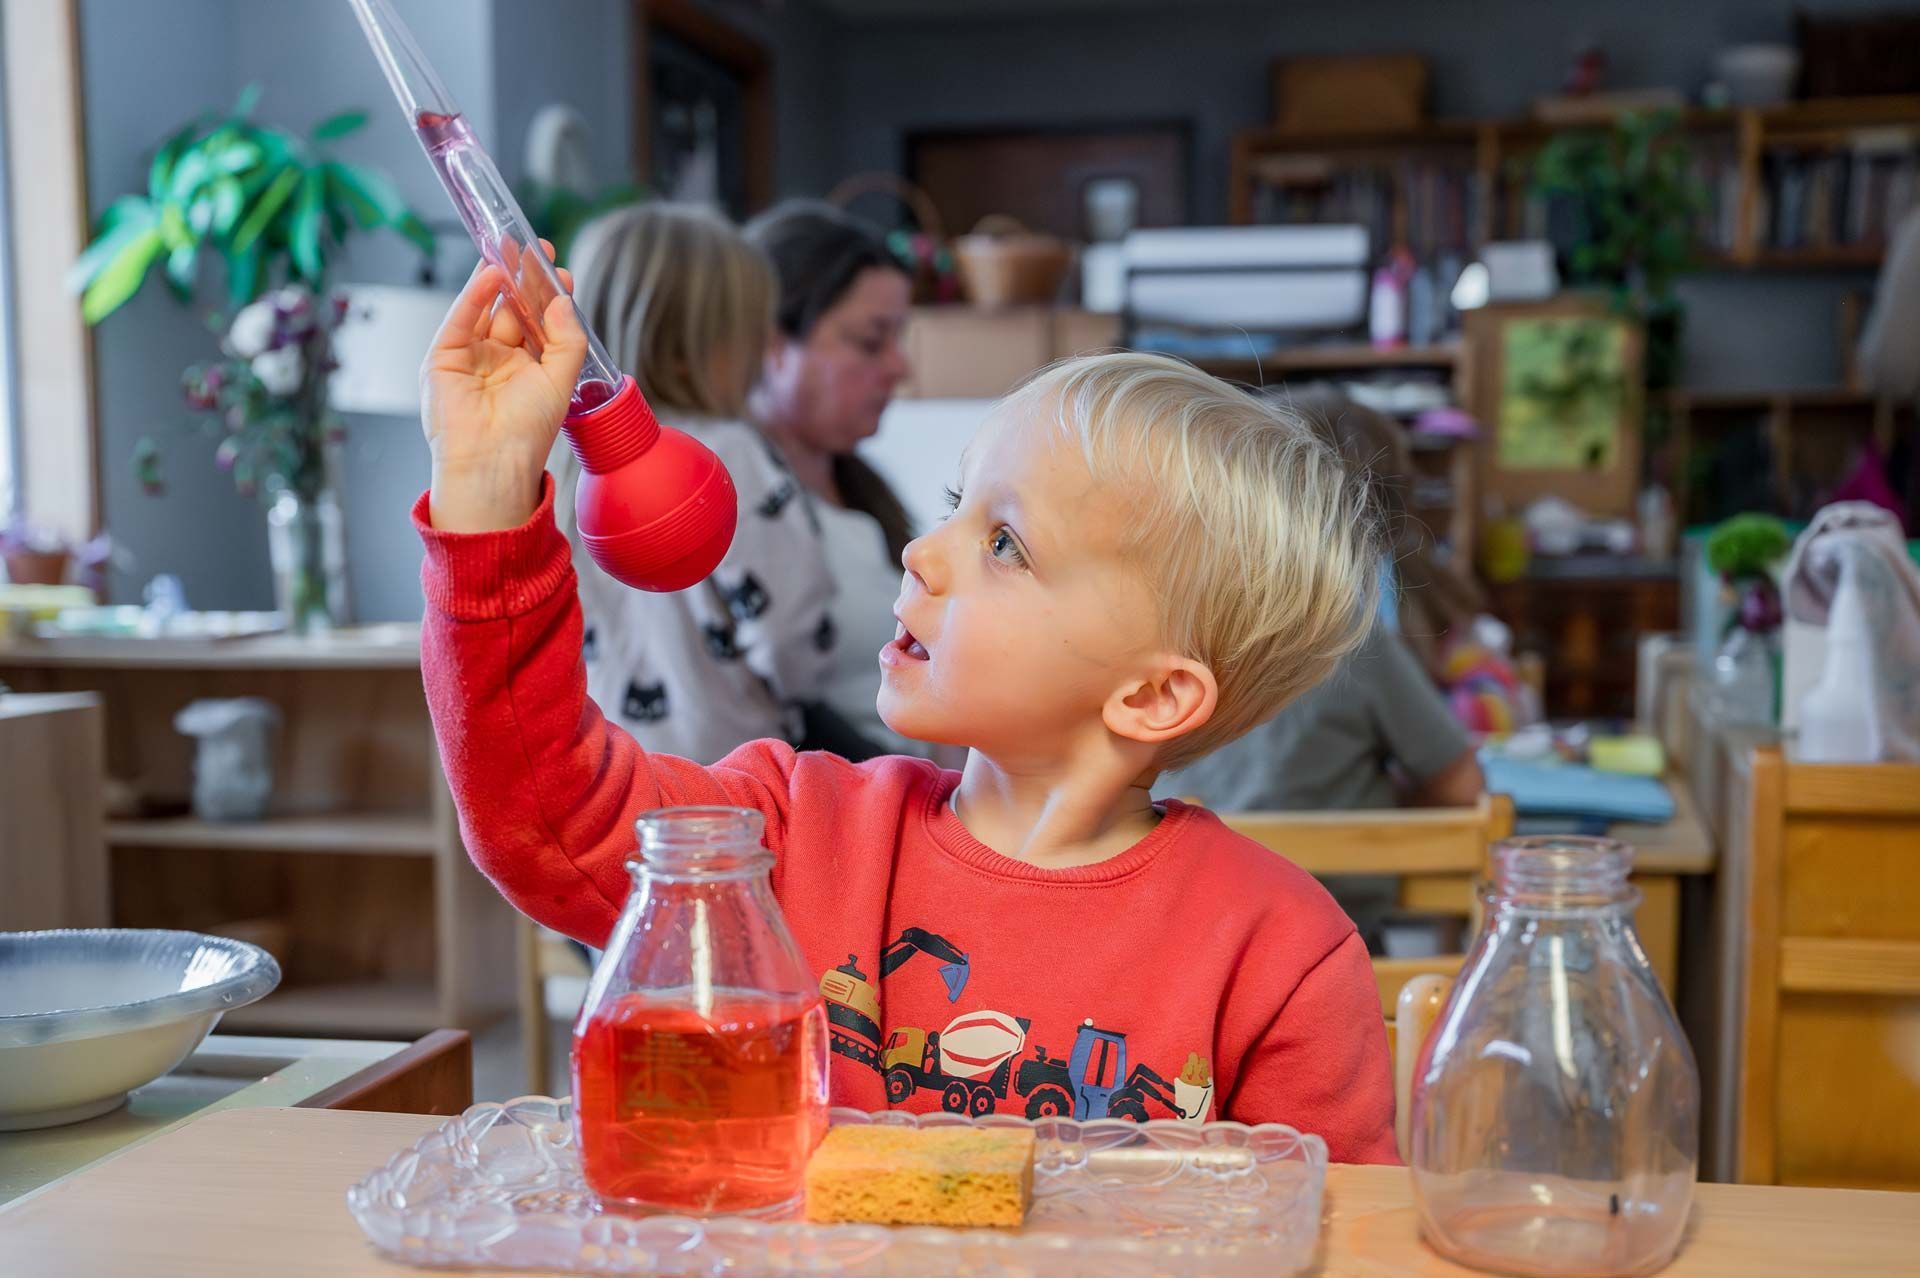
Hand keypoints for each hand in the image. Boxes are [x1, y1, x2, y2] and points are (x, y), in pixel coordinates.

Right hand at [421, 240, 584, 531]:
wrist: (492, 462)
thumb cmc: (527, 432)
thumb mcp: (560, 381)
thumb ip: (567, 339)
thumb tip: (564, 298)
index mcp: (527, 368)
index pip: (538, 322)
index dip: (548, 296)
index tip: (561, 271)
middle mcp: (498, 359)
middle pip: (512, 309)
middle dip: (525, 279)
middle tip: (538, 249)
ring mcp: (470, 356)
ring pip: (487, 308)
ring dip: (501, 278)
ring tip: (517, 250)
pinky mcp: (444, 356)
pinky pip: (462, 318)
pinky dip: (475, 294)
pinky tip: (494, 274)